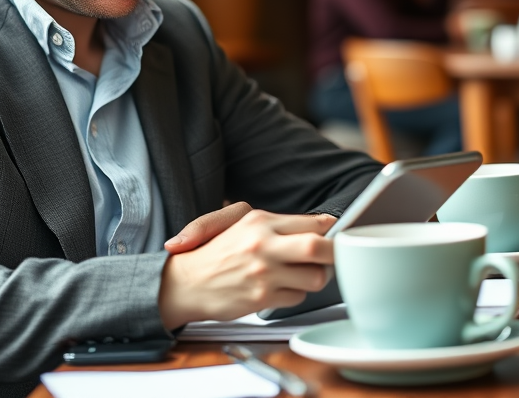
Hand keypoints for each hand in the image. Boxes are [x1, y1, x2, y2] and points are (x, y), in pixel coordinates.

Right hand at [158, 210, 335, 328]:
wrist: (184, 284)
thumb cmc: (212, 252)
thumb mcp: (236, 219)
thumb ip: (275, 220)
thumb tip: (319, 222)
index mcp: (260, 221)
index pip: (312, 222)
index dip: (330, 231)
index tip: (334, 235)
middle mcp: (264, 244)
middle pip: (318, 247)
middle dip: (334, 253)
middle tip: (334, 256)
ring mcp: (264, 273)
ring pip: (315, 278)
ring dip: (314, 278)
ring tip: (299, 274)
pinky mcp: (262, 297)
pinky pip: (298, 298)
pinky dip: (294, 295)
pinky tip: (278, 288)